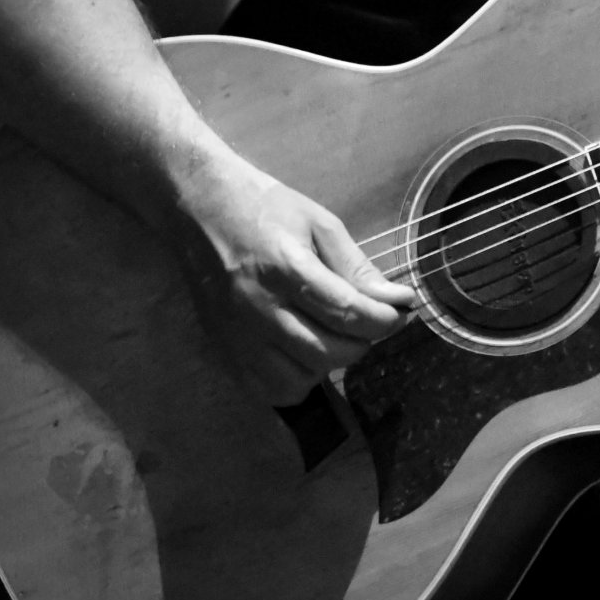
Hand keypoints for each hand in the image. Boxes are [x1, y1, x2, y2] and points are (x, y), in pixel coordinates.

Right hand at [175, 157, 416, 405]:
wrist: (199, 210)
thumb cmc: (265, 208)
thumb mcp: (318, 223)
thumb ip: (357, 266)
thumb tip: (397, 300)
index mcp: (285, 268)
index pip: (346, 312)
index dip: (384, 319)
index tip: (400, 311)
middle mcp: (258, 309)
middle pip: (327, 351)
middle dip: (362, 340)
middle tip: (366, 319)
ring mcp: (237, 336)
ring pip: (301, 379)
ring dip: (329, 362)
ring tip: (332, 333)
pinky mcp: (225, 352)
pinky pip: (271, 391)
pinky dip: (297, 380)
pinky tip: (303, 352)